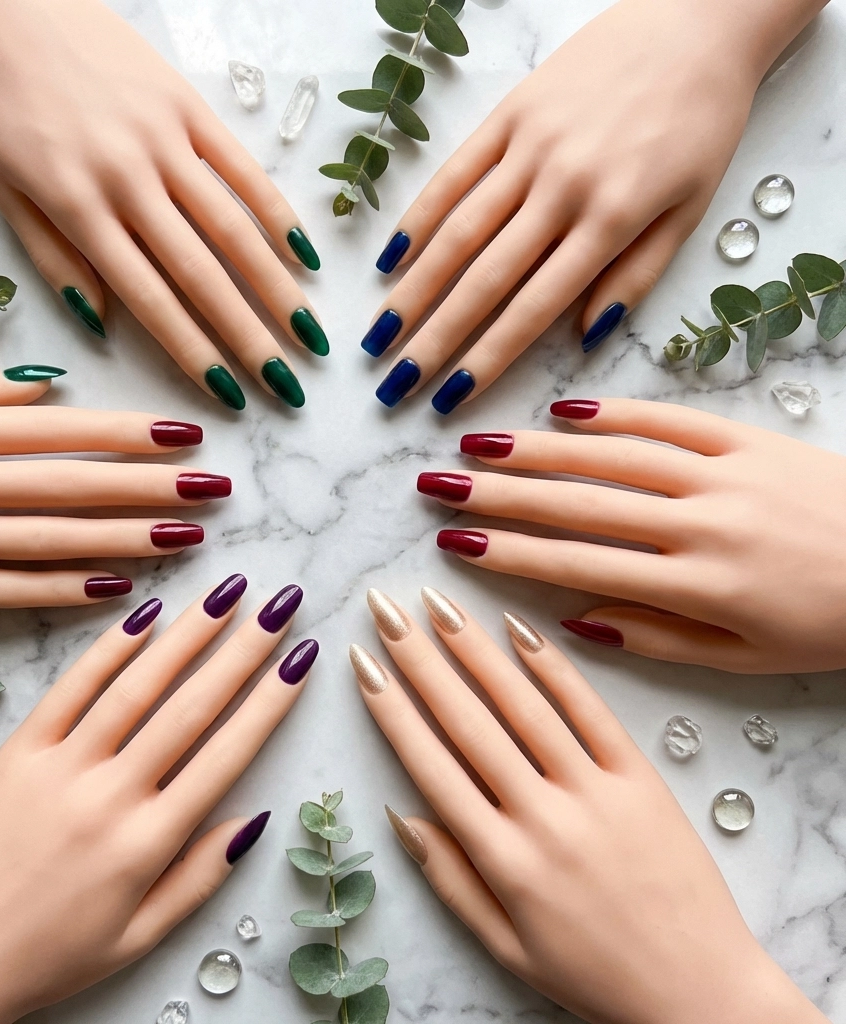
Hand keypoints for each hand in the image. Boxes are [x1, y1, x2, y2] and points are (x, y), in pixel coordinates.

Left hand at [0, 0, 325, 409]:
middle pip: (204, 274)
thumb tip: (103, 325)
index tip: (230, 395)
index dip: (194, 353)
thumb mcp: (5, 191)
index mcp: (79, 207)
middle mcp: (129, 177)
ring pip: (234, 228)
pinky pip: (243, 167)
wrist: (3, 1)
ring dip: (278, 289)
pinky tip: (305, 257)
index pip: (150, 299)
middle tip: (290, 387)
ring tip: (313, 337)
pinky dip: (278, 213)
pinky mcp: (188, 104)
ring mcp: (165, 138)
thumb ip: (55, 261)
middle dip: (251, 338)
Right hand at [0, 367, 229, 606]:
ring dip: (127, 541)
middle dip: (151, 488)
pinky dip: (65, 592)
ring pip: (51, 543)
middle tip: (215, 490)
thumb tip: (56, 388)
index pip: (61, 432)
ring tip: (188, 539)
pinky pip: (8, 593)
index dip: (130, 435)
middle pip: (71, 488)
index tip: (189, 435)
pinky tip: (119, 588)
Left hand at [0, 578, 316, 1023]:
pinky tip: (144, 616)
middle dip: (243, 650)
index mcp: (146, 844)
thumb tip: (253, 817)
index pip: (226, 755)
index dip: (271, 701)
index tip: (301, 658)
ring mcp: (59, 768)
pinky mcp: (17, 753)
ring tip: (225, 593)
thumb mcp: (139, 936)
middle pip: (190, 708)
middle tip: (279, 604)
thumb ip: (200, 876)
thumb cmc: (50, 956)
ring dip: (186, 635)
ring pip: (135, 688)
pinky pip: (70, 690)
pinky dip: (108, 649)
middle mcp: (109, 796)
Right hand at [350, 587, 825, 1023]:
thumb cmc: (594, 976)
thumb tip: (400, 812)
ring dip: (475, 648)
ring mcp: (594, 792)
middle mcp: (542, 816)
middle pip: (467, 721)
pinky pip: (590, 712)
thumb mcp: (505, 947)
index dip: (389, 708)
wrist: (701, 992)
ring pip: (522, 706)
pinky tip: (520, 627)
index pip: (430, 765)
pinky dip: (553, 666)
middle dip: (418, 658)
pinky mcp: (640, 779)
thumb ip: (449, 878)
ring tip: (438, 603)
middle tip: (385, 608)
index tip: (362, 661)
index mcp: (503, 860)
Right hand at [362, 0, 826, 411]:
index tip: (450, 398)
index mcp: (611, 219)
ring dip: (412, 290)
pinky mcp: (510, 112)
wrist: (701, 16)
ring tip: (378, 336)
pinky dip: (418, 217)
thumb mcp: (690, 210)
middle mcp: (562, 186)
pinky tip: (390, 259)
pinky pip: (454, 172)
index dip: (487, 359)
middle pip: (483, 280)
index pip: (534, 309)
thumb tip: (584, 337)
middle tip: (394, 385)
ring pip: (458, 232)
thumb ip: (635, 277)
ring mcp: (530, 146)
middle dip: (435, 340)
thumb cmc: (701, 122)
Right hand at [422, 398, 845, 672]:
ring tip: (477, 445)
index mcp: (697, 583)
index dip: (508, 552)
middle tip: (437, 485)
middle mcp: (700, 520)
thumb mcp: (744, 657)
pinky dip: (614, 413)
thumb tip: (573, 618)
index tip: (454, 543)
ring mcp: (724, 471)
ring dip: (538, 449)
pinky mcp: (748, 438)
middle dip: (499, 494)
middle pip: (578, 502)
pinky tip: (563, 412)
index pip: (578, 561)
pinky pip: (669, 418)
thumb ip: (654, 638)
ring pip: (612, 454)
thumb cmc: (831, 622)